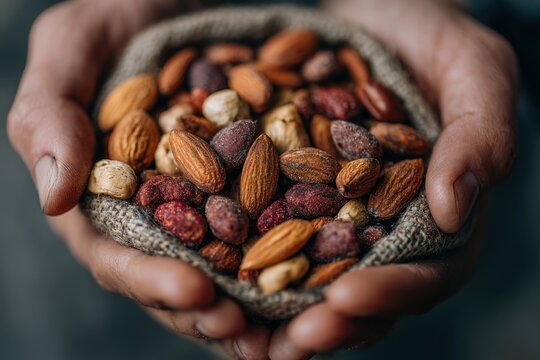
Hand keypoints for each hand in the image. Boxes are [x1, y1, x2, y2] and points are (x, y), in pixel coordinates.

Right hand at [7, 1, 266, 356]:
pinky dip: (292, 259)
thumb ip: (49, 113)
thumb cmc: (122, 13)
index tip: (193, 292)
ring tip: (287, 331)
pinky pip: (271, 229)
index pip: (118, 256)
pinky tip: (321, 279)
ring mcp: (207, 202)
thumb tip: (54, 197)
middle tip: (249, 333)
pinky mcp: (251, 185)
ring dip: (254, 307)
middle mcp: (157, 210)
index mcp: (106, 195)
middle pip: (177, 278)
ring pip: (226, 270)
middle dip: (210, 311)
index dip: (151, 281)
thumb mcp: (76, 44)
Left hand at [267, 0, 517, 356]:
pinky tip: (207, 272)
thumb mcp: (469, 65)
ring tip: (240, 327)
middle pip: (359, 292)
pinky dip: (237, 259)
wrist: (366, 7)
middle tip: (290, 342)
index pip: (424, 271)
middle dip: (327, 322)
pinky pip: (258, 233)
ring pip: (305, 279)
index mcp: (433, 210)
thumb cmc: (426, 33)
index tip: (350, 298)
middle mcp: (378, 223)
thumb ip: (481, 132)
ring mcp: (326, 212)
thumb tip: (456, 209)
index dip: (392, 291)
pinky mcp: (279, 191)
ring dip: (275, 311)